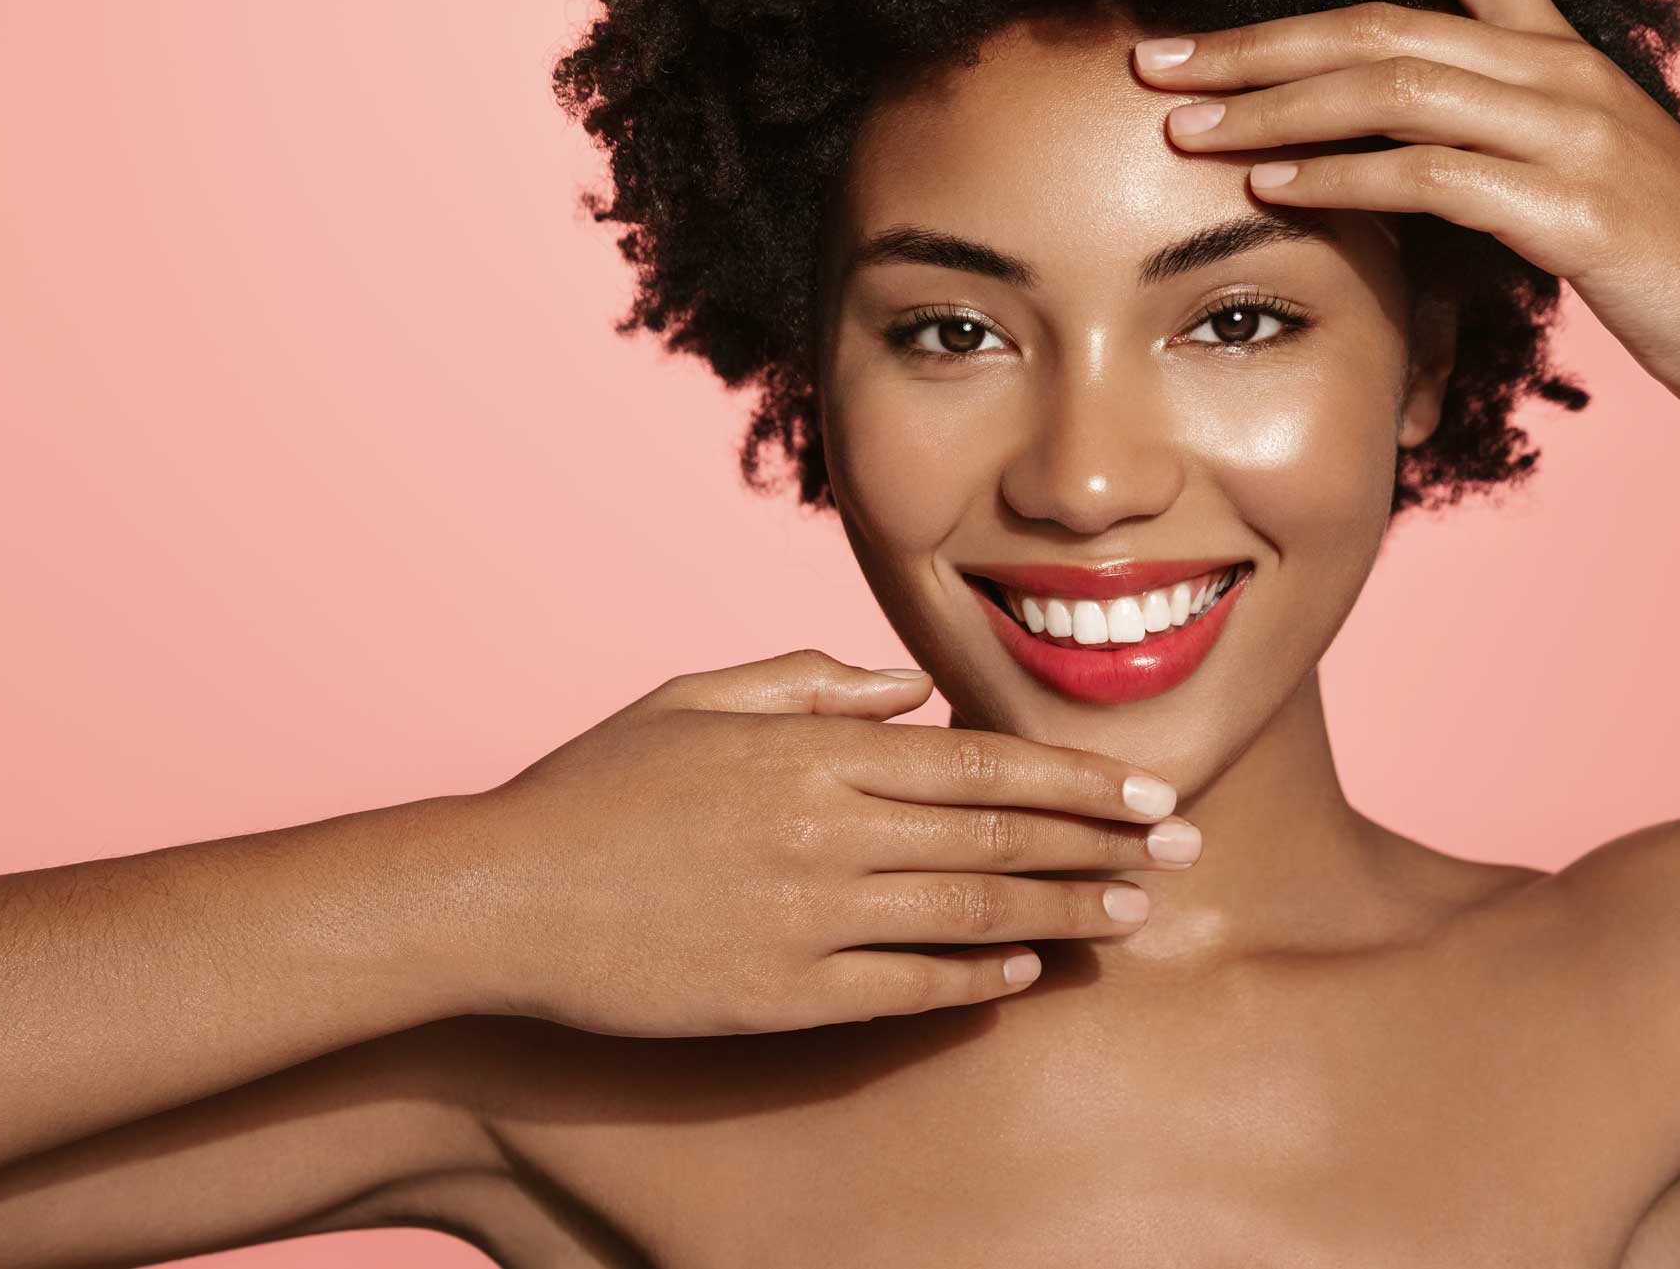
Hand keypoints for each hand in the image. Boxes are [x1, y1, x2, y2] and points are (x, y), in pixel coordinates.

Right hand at [447, 649, 1199, 1036]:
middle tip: (1183, 851)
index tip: (1146, 790)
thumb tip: (907, 691)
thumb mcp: (693, 701)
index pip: (979, 762)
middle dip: (1102, 844)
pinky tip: (1026, 972)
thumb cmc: (592, 789)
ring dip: (1065, 913)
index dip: (1075, 780)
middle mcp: (824, 828)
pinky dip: (975, 981)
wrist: (496, 899)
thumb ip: (807, 684)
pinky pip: (905, 989)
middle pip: (997, 837)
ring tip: (1136, 914)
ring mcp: (806, 917)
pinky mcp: (780, 996)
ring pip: (970, 912)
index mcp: (808, 749)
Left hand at [1132, 0, 1679, 428]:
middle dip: (1256, 43)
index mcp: (1558, 52)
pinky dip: (1341, 179)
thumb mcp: (1565, 179)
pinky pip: (1433, 176)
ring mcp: (1574, 134)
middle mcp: (1562, 71)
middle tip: (1157, 63)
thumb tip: (1366, 156)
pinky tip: (1271, 191)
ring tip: (1184, 132)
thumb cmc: (1665, 261)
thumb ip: (1479, 148)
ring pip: (1395, 87)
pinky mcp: (1576, 210)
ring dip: (1273, 110)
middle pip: (1385, 20)